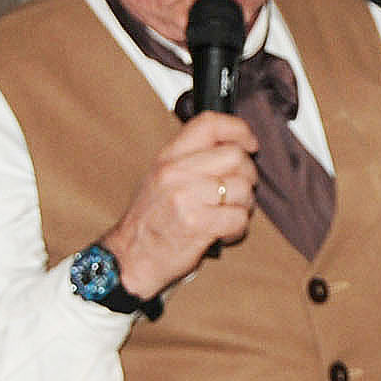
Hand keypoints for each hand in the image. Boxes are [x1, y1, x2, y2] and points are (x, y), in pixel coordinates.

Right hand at [104, 113, 257, 296]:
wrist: (130, 256)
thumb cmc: (150, 220)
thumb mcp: (162, 178)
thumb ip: (192, 160)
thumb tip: (234, 147)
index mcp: (168, 157)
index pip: (209, 124)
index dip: (238, 129)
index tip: (250, 144)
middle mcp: (176, 172)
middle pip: (236, 157)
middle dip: (247, 177)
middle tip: (236, 193)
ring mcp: (186, 197)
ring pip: (242, 189)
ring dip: (243, 206)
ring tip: (225, 215)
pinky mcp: (198, 224)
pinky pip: (239, 218)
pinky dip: (237, 229)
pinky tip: (222, 233)